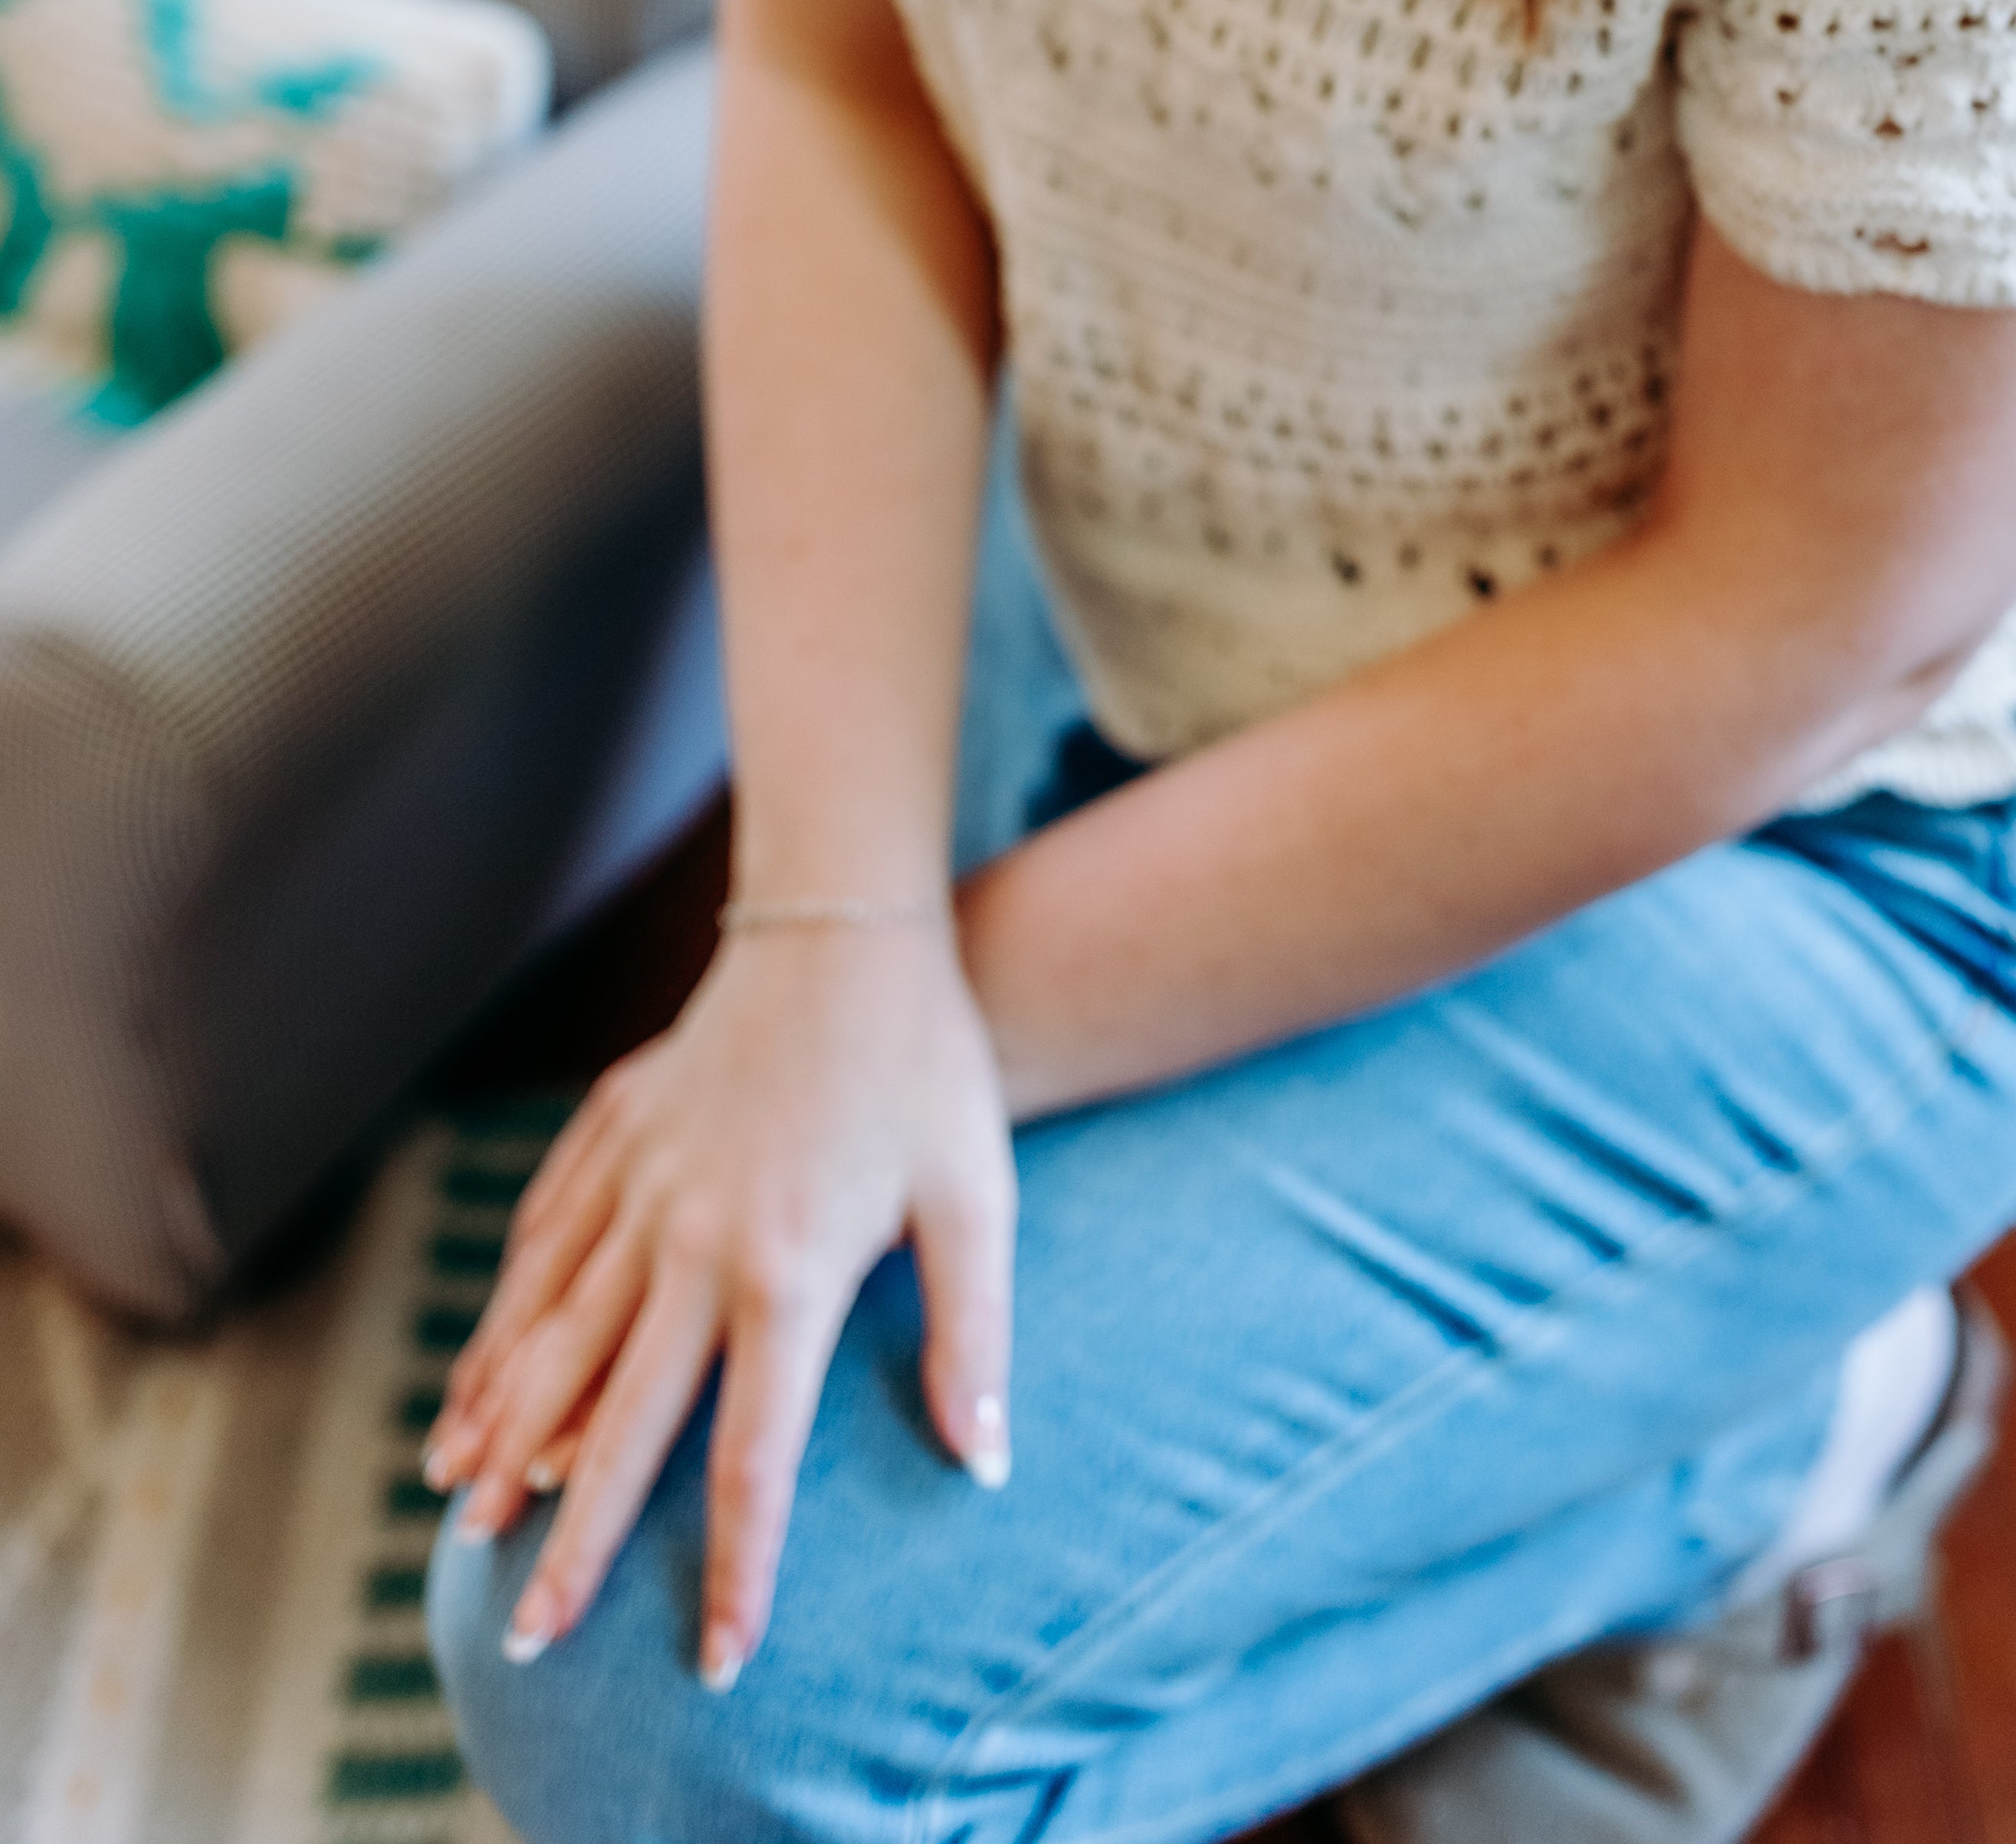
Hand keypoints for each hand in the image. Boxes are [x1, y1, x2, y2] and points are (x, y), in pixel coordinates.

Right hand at [423, 926, 1015, 1685]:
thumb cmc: (928, 1067)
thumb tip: (984, 1462)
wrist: (848, 925)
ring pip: (552, 1338)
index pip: (752, 1455)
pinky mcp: (611, 1138)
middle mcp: (694, 1241)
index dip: (738, 1566)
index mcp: (787, 1269)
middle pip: (618, 1422)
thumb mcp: (977, 1199)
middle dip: (574, 1542)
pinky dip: (500, 1329)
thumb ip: (973, 1338)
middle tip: (529, 1639)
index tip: (720, 1660)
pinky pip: (541, 1252)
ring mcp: (640, 1187)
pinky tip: (475, 1384)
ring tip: (462, 1515)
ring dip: (505, 1435)